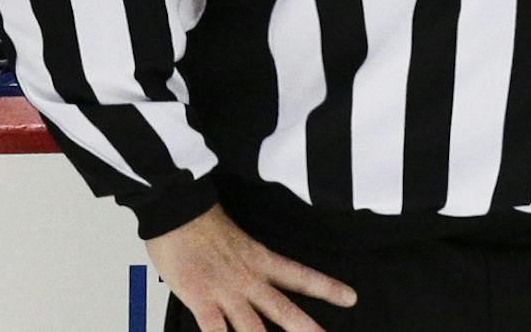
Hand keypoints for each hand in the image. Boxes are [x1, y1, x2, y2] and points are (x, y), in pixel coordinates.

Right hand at [145, 205, 356, 331]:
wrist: (179, 211)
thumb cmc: (204, 223)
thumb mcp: (240, 241)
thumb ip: (250, 263)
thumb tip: (256, 279)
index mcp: (261, 261)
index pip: (302, 276)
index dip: (328, 288)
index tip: (351, 298)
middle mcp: (249, 279)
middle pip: (284, 310)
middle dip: (306, 328)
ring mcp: (226, 292)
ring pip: (253, 328)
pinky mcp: (200, 300)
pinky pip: (213, 331)